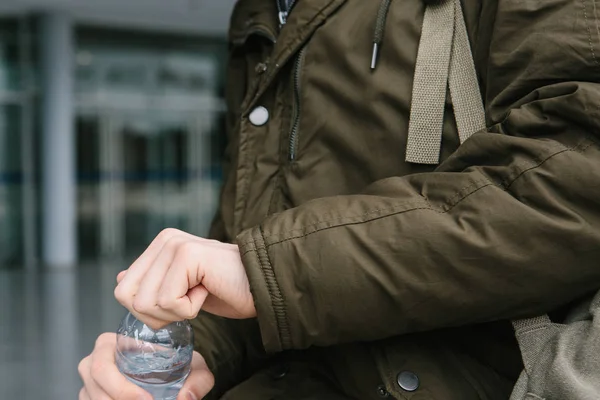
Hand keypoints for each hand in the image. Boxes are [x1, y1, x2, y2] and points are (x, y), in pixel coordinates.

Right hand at [78, 333, 213, 399]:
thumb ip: (198, 380)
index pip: (103, 366)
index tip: (147, 399)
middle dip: (118, 399)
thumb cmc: (178, 362)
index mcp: (109, 344)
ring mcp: (89, 384)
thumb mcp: (194, 367)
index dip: (121, 388)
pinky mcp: (90, 397)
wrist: (173, 371)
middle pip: (94, 388)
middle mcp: (92, 363)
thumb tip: (186, 398)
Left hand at [114, 228, 255, 328]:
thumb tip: (119, 279)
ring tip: (201, 292)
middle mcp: (165, 240)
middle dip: (158, 314)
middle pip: (127, 297)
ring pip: (145, 303)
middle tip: (189, 301)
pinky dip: (189, 309)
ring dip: (176, 311)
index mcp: (161, 245)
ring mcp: (175, 244)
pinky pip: (168, 302)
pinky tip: (207, 290)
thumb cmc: (229, 290)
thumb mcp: (184, 289)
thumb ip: (154, 282)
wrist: (264, 287)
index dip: (149, 310)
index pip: (123, 289)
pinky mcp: (187, 254)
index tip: (182, 301)